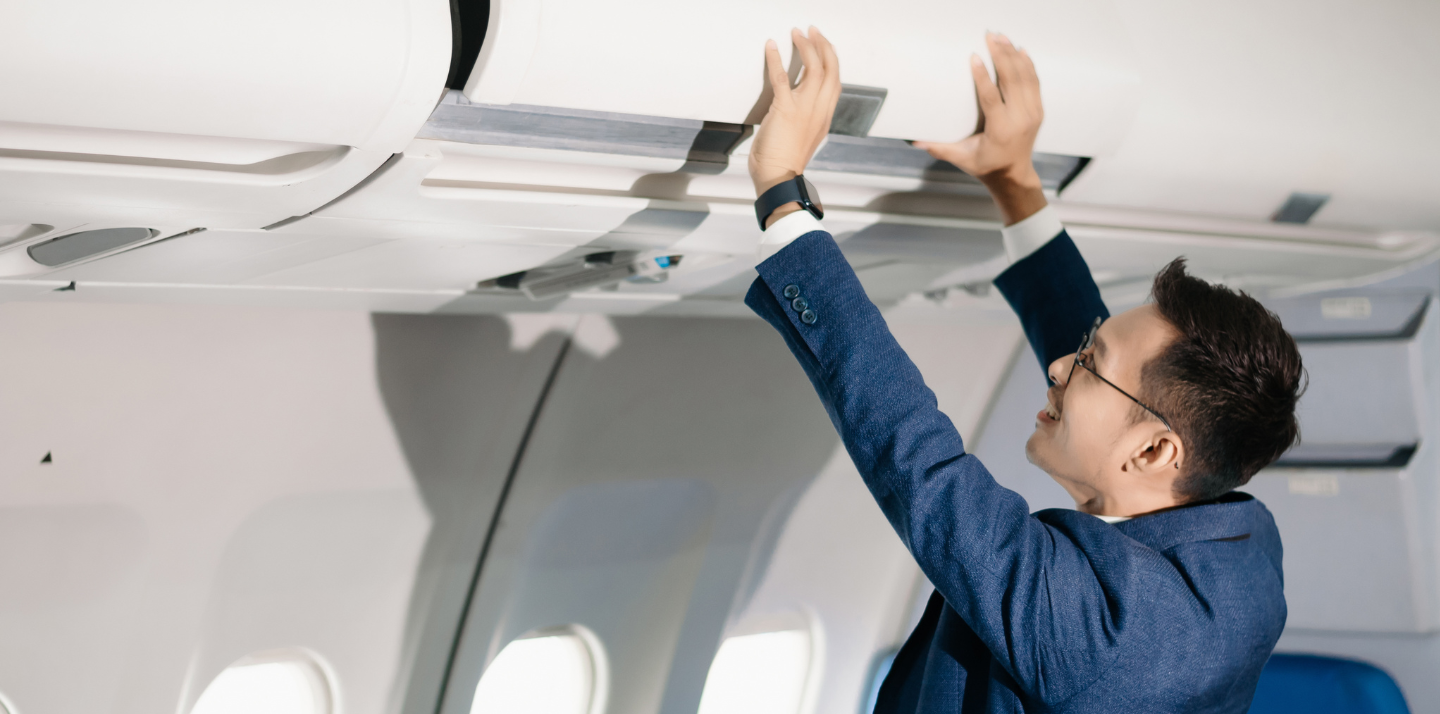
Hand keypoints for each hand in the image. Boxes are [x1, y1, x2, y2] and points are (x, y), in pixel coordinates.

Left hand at [749, 27, 841, 207]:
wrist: (778, 178)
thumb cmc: (785, 163)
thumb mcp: (803, 138)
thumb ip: (805, 119)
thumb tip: (796, 106)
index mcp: (825, 116)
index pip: (835, 81)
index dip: (831, 59)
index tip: (824, 45)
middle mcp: (819, 110)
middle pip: (830, 68)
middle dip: (822, 45)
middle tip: (812, 31)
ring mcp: (804, 109)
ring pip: (813, 68)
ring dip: (805, 46)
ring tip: (797, 33)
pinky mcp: (785, 109)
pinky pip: (782, 77)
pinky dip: (775, 58)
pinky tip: (771, 46)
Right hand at [915, 33, 1046, 224]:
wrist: (1014, 175)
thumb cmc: (986, 166)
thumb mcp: (961, 159)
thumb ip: (939, 149)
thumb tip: (914, 141)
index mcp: (1001, 130)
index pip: (992, 97)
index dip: (983, 76)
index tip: (975, 57)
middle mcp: (1020, 119)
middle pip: (1012, 80)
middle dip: (1001, 55)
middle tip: (990, 37)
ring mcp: (1032, 113)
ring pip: (1025, 77)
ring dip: (1014, 55)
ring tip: (1002, 38)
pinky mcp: (1038, 110)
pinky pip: (1034, 82)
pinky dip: (1028, 64)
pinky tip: (1020, 50)